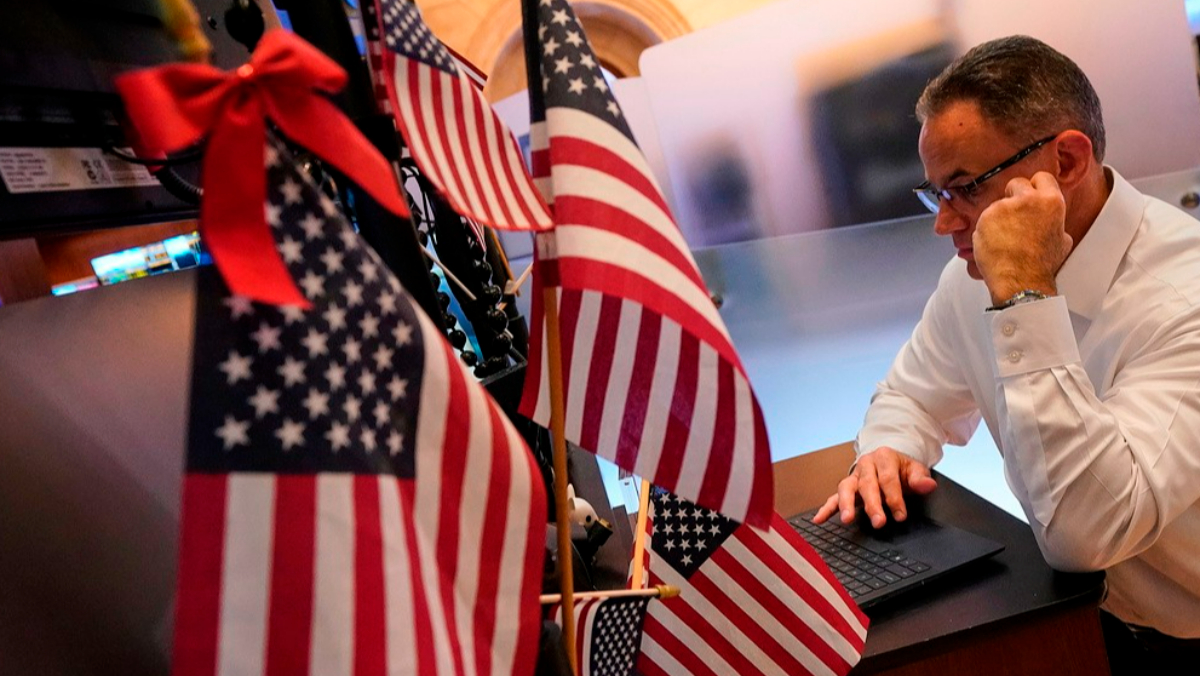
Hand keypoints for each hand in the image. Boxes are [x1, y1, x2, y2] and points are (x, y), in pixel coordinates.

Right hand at [812, 447, 937, 528]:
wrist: (887, 459)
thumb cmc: (900, 468)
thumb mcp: (914, 469)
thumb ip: (920, 478)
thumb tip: (928, 485)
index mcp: (884, 457)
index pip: (888, 479)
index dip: (894, 498)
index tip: (900, 515)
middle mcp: (866, 465)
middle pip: (867, 485)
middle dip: (872, 504)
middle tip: (878, 521)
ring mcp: (854, 476)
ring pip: (846, 488)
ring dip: (846, 504)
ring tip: (847, 519)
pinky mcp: (847, 487)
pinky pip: (833, 497)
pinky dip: (826, 508)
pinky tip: (819, 519)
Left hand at [973, 171, 1071, 304]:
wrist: (1021, 281)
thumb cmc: (1042, 265)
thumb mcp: (1062, 239)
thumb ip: (1054, 220)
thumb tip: (1049, 219)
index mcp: (1051, 201)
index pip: (1042, 177)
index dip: (1036, 187)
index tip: (1032, 195)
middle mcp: (1026, 199)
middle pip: (1017, 184)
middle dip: (1015, 196)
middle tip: (1016, 216)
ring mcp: (1002, 207)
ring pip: (999, 204)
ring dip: (1000, 216)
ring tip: (1007, 239)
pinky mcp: (984, 218)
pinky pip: (985, 219)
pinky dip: (987, 229)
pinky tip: (995, 244)